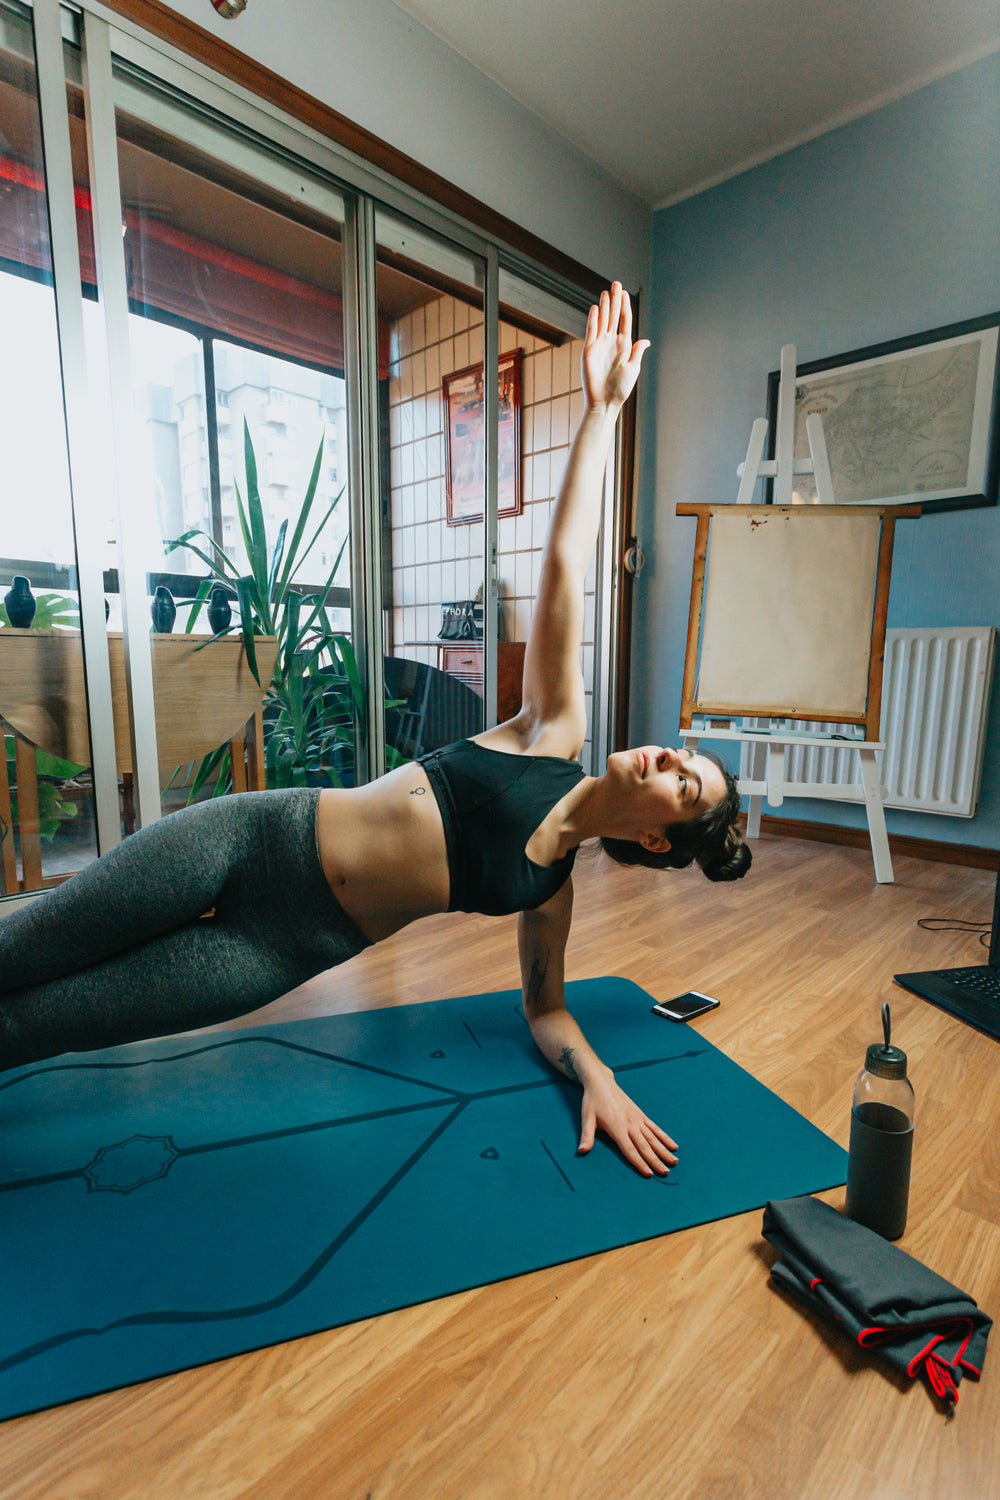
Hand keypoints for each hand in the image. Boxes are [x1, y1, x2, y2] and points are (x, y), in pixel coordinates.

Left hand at [577, 1070, 677, 1177]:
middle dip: (656, 1160)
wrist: (601, 1081)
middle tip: (666, 1173)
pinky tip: (673, 1145)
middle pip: (644, 1146)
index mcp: (617, 1127)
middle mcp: (630, 1123)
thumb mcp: (586, 1117)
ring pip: (653, 1138)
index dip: (639, 1162)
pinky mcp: (640, 1114)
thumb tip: (581, 1151)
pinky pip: (654, 1127)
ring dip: (663, 1150)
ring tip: (674, 1161)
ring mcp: (637, 1118)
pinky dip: (664, 1137)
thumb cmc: (592, 1101)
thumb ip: (586, 1135)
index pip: (630, 1149)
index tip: (649, 1174)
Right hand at [582, 282, 649, 412]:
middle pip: (613, 316)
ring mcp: (599, 345)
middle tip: (616, 283)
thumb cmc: (620, 389)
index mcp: (624, 345)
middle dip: (615, 299)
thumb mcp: (633, 368)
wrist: (604, 401)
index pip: (624, 320)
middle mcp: (611, 342)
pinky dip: (593, 319)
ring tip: (606, 291)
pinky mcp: (589, 350)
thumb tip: (646, 340)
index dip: (625, 306)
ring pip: (602, 320)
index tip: (625, 292)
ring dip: (604, 306)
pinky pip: (591, 331)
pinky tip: (595, 308)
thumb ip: (637, 352)